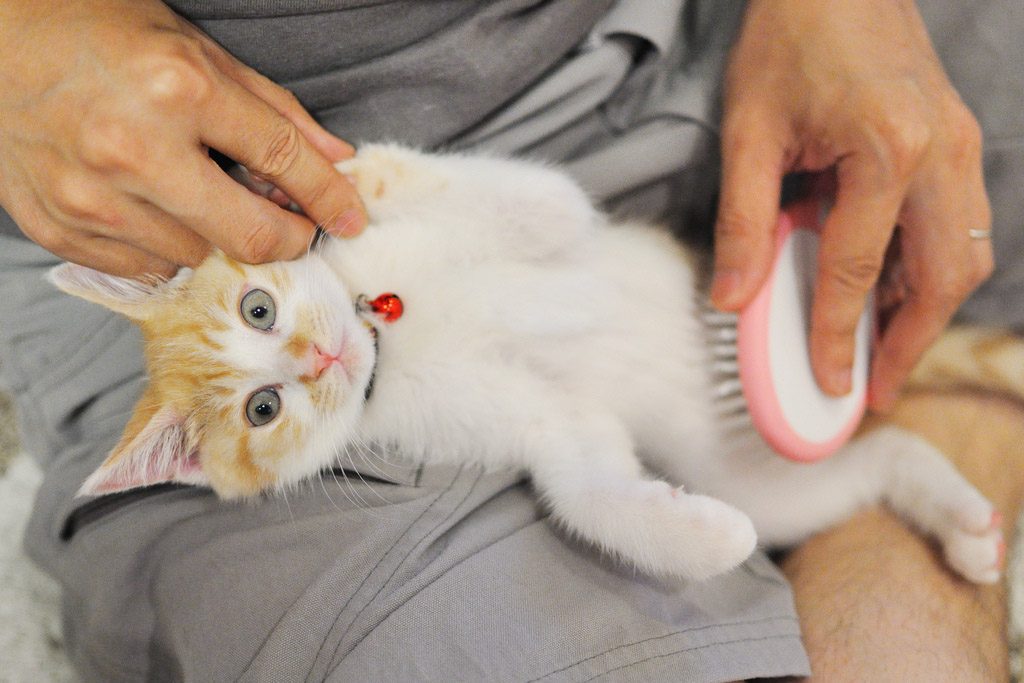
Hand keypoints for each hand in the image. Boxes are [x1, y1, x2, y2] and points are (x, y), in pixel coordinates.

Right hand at [0, 0, 365, 277]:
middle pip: (249, 235)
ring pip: (198, 257)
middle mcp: (132, 148)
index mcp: (178, 88)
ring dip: (217, 236)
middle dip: (288, 238)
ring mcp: (90, 196)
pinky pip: (146, 266)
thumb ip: (274, 111)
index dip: (329, 197)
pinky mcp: (57, 227)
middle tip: (292, 226)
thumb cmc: (98, 33)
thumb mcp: (199, 50)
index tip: (348, 217)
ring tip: (199, 193)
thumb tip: (335, 161)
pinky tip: (155, 206)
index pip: (282, 159)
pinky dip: (166, 246)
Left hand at [711, 0, 992, 411]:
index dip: (838, 334)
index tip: (831, 383)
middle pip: (942, 276)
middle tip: (876, 385)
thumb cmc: (789, 38)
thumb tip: (733, 297)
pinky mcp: (954, 138)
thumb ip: (744, 219)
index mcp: (887, 150)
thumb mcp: (750, 130)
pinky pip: (958, 224)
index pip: (858, 269)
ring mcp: (957, 143)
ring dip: (926, 308)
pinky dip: (930, 267)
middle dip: (911, 341)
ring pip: (963, 254)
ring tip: (883, 348)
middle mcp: (939, 152)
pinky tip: (893, 286)